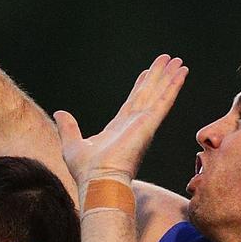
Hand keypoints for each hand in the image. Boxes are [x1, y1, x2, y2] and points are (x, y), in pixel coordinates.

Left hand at [54, 55, 187, 184]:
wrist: (99, 181)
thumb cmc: (87, 171)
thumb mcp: (72, 145)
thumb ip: (68, 127)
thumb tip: (59, 113)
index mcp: (118, 129)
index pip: (132, 102)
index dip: (140, 87)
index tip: (147, 73)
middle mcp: (134, 124)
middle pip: (148, 94)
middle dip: (158, 77)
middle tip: (169, 60)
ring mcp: (143, 124)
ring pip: (159, 94)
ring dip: (169, 77)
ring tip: (179, 61)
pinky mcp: (149, 124)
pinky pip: (163, 101)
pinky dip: (173, 87)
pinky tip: (181, 74)